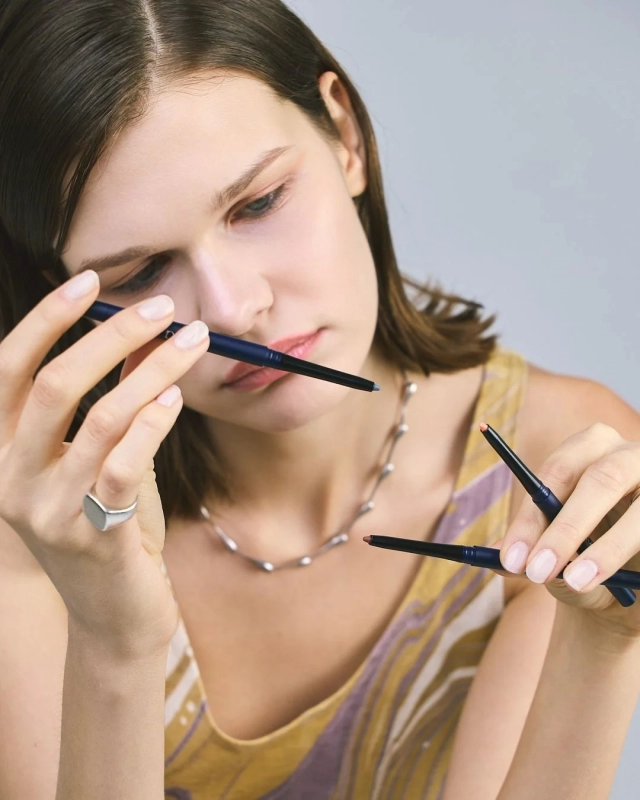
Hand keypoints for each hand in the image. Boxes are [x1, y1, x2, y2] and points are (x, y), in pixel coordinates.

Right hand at [0, 271, 209, 658]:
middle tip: (163, 308)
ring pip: (100, 418)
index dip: (47, 319)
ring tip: (192, 343)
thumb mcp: (97, 459)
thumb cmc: (108, 527)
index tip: (90, 281)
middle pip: (54, 385)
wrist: (116, 615)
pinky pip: (124, 464)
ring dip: (153, 370)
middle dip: (111, 336)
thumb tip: (137, 335)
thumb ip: (107, 403)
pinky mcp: (94, 536)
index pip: (8, 368)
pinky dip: (154, 422)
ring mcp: (48, 511)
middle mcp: (11, 479)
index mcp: (1, 451)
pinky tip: (177, 398)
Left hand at [498, 423, 639, 640]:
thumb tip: (503, 559)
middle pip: (601, 480)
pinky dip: (638, 560)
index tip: (511, 560)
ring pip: (638, 513)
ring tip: (576, 582)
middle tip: (537, 573)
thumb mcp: (557, 552)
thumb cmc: (587, 554)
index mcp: (588, 448)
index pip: (556, 473)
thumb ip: (534, 552)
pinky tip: (627, 582)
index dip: (531, 518)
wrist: (632, 579)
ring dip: (606, 549)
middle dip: (566, 530)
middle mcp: (628, 454)